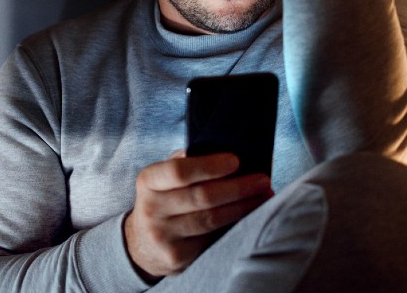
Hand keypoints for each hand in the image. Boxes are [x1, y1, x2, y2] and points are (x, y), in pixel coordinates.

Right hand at [123, 152, 272, 279]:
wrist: (143, 245)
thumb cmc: (163, 201)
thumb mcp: (163, 178)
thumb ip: (186, 162)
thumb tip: (224, 149)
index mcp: (148, 181)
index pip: (179, 172)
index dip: (209, 166)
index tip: (236, 161)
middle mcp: (151, 209)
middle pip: (201, 196)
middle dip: (237, 187)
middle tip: (262, 180)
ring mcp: (163, 236)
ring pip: (211, 219)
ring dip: (243, 206)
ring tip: (264, 196)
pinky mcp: (177, 257)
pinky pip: (212, 239)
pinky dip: (235, 225)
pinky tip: (251, 216)